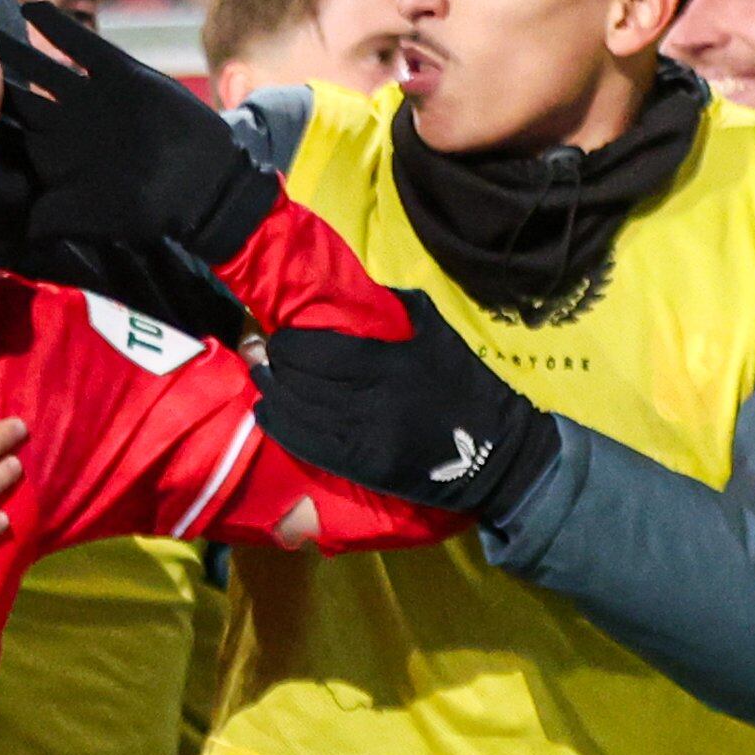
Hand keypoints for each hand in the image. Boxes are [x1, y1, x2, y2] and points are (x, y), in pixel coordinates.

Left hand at [0, 0, 281, 262]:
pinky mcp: (118, 73)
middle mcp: (65, 122)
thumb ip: (43, 220)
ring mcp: (89, 96)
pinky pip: (83, 46)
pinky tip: (34, 9)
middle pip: (17, 94)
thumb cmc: (141, 207)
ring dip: (16, 48)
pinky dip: (61, 27)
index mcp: (51, 156)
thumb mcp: (84, 218)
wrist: (198, 183)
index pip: (6, 134)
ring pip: (43, 66)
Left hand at [253, 285, 558, 520]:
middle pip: (303, 380)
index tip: (279, 336)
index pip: (321, 351)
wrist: (495, 455)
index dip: (290, 344)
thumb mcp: (442, 336)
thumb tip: (365, 289)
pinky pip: (307, 445)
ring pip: (299, 412)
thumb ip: (404, 307)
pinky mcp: (360, 466)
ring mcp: (362, 436)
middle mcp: (370, 400)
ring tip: (260, 378)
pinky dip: (280, 427)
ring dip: (272, 393)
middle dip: (274, 365)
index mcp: (391, 363)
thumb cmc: (469, 389)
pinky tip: (266, 412)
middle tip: (259, 352)